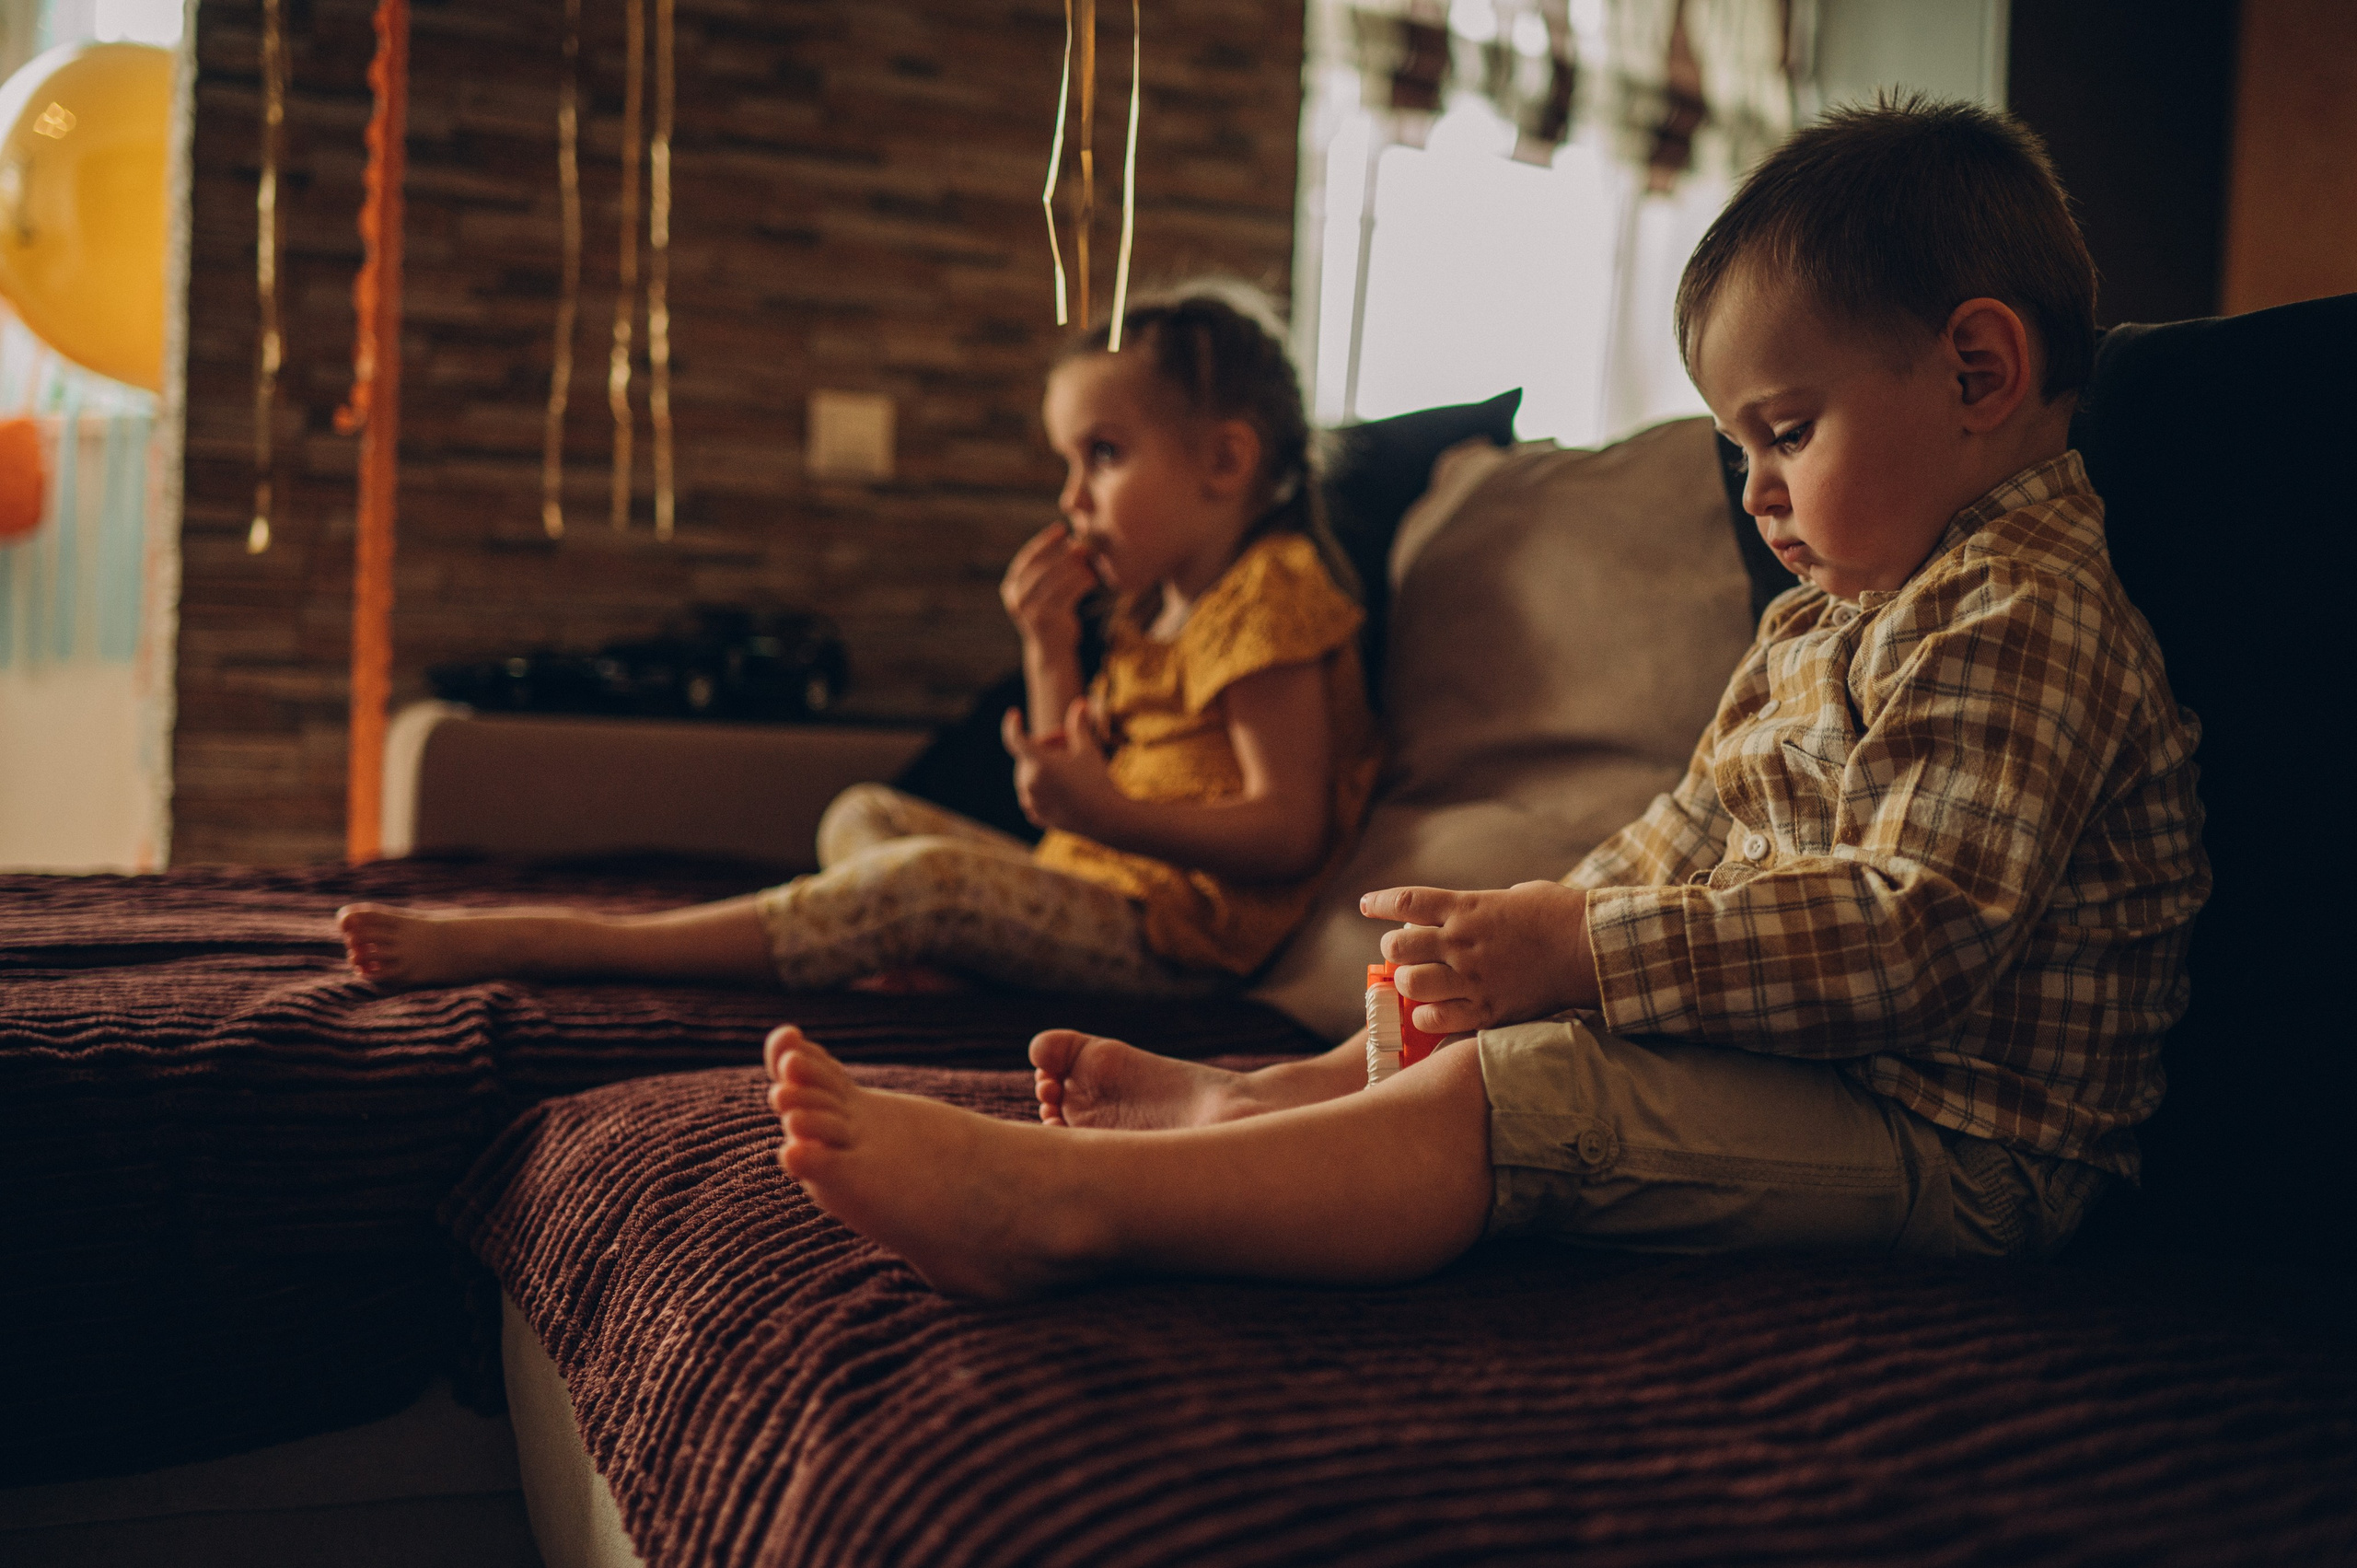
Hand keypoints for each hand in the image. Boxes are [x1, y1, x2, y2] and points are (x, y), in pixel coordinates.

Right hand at [1000, 522, 1097, 652]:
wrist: (1052, 651)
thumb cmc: (1050, 614)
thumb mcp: (1040, 593)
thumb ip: (1045, 571)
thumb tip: (1070, 540)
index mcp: (1011, 588)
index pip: (1026, 559)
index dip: (1043, 542)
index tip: (1060, 529)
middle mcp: (1017, 599)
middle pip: (1042, 567)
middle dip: (1063, 553)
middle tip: (1082, 544)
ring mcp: (1031, 610)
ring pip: (1057, 579)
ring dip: (1076, 567)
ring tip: (1090, 561)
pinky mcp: (1049, 619)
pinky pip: (1069, 593)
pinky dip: (1083, 582)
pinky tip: (1094, 578)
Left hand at [1001, 698, 1122, 836]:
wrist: (1106, 818)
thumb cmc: (1098, 780)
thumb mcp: (1088, 749)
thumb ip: (1078, 725)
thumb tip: (1080, 703)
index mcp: (1038, 763)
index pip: (1015, 738)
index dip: (1013, 724)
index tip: (1014, 714)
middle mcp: (1028, 782)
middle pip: (1027, 756)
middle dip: (1045, 747)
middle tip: (1068, 743)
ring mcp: (1031, 801)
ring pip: (1028, 775)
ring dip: (1041, 767)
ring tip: (1066, 767)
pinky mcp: (1036, 816)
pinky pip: (1031, 795)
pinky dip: (1040, 788)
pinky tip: (1058, 786)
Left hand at [1360, 882, 1596, 1033]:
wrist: (1592, 948)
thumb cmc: (1559, 915)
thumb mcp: (1513, 896)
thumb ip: (1480, 908)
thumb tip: (1462, 916)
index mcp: (1467, 907)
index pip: (1406, 903)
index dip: (1379, 904)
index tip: (1367, 905)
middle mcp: (1462, 942)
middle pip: (1399, 947)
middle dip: (1394, 951)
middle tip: (1402, 954)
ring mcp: (1473, 978)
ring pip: (1412, 984)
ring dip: (1408, 983)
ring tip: (1417, 983)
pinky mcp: (1488, 1010)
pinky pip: (1437, 1019)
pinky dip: (1426, 1017)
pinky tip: (1431, 1012)